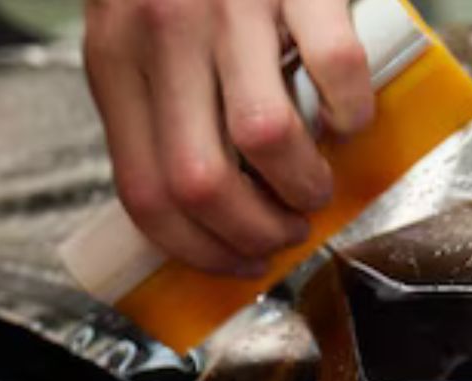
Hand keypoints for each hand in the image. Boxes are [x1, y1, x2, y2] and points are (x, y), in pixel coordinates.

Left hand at [82, 0, 375, 274]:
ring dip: (303, 187)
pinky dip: (353, 116)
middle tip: (286, 232)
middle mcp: (165, 37)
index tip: (237, 264)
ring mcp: (231, 9)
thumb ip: (159, 105)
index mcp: (118, 63)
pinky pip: (334, 72)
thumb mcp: (141, 37)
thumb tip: (204, 208)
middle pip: (200, 181)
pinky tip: (353, 121)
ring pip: (265, 139)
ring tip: (318, 189)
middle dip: (255, 232)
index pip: (144, 191)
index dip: (196, 249)